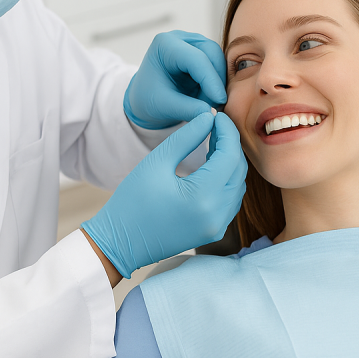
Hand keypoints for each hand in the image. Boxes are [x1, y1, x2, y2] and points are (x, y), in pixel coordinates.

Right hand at [80, 111, 246, 277]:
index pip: (230, 155)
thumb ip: (186, 137)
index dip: (226, 131)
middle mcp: (217, 215)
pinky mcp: (214, 231)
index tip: (216, 115)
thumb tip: (208, 118)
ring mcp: (218, 226)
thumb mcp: (157, 162)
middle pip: (238, 170)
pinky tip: (212, 165)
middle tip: (215, 125)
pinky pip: (230, 200)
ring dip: (230, 162)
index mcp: (203, 197)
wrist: (120, 243)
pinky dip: (226, 179)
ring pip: (237, 185)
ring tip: (213, 141)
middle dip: (230, 144)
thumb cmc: (132, 201)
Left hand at [124, 31, 227, 129]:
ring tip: (209, 104)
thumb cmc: (148, 98)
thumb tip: (213, 114)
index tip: (220, 100)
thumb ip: (188, 109)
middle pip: (212, 53)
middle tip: (214, 105)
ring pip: (219, 59)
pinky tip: (210, 99)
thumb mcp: (164, 106)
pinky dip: (217, 83)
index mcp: (165, 44)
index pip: (196, 58)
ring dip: (218, 83)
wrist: (145, 98)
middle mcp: (181, 39)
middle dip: (216, 80)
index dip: (211, 80)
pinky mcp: (203, 53)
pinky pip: (218, 66)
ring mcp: (193, 44)